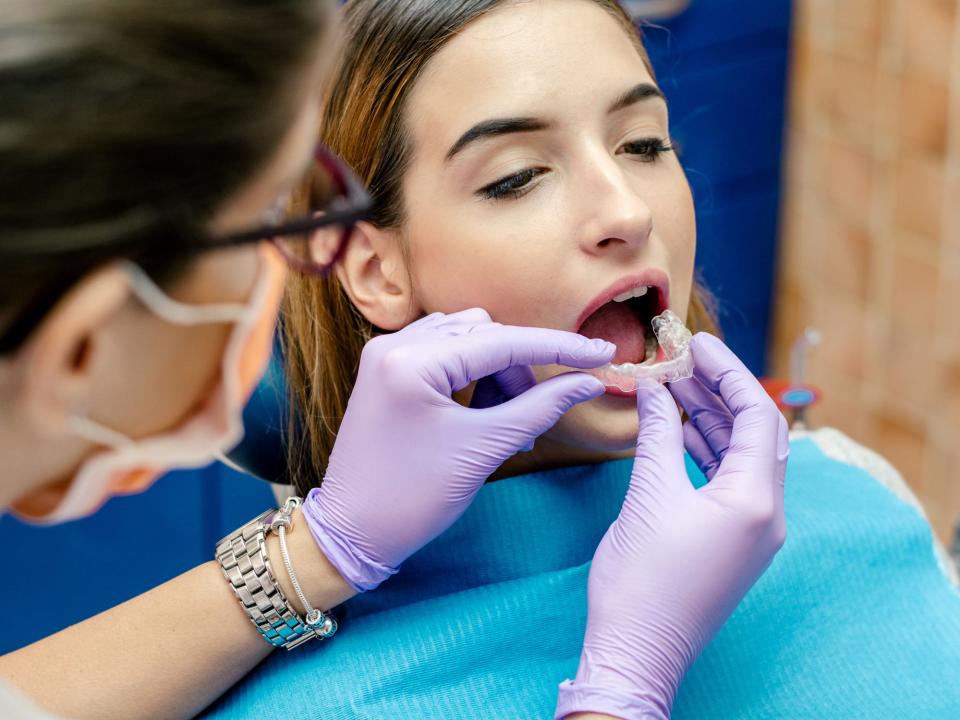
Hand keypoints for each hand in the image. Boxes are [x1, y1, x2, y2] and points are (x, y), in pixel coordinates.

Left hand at [302, 308, 614, 590]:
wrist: (350, 533)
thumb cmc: (412, 499)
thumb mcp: (482, 450)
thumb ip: (538, 408)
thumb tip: (588, 382)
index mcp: (412, 362)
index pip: (502, 342)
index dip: (559, 347)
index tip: (603, 353)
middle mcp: (394, 345)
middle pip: (484, 332)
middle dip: (521, 368)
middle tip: (539, 414)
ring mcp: (387, 356)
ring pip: (466, 340)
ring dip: (498, 372)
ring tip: (510, 423)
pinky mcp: (387, 372)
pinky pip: (444, 354)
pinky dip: (473, 377)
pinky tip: (484, 414)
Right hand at [557, 333, 788, 719]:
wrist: (637, 651)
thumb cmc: (641, 578)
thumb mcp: (648, 496)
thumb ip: (657, 435)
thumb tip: (656, 390)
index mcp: (755, 501)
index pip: (756, 415)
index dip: (728, 371)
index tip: (696, 342)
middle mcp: (767, 514)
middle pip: (756, 433)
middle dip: (721, 392)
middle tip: (684, 360)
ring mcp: (753, 531)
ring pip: (742, 457)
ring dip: (712, 420)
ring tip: (675, 388)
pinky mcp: (733, 543)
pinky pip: (730, 482)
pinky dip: (706, 452)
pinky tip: (678, 432)